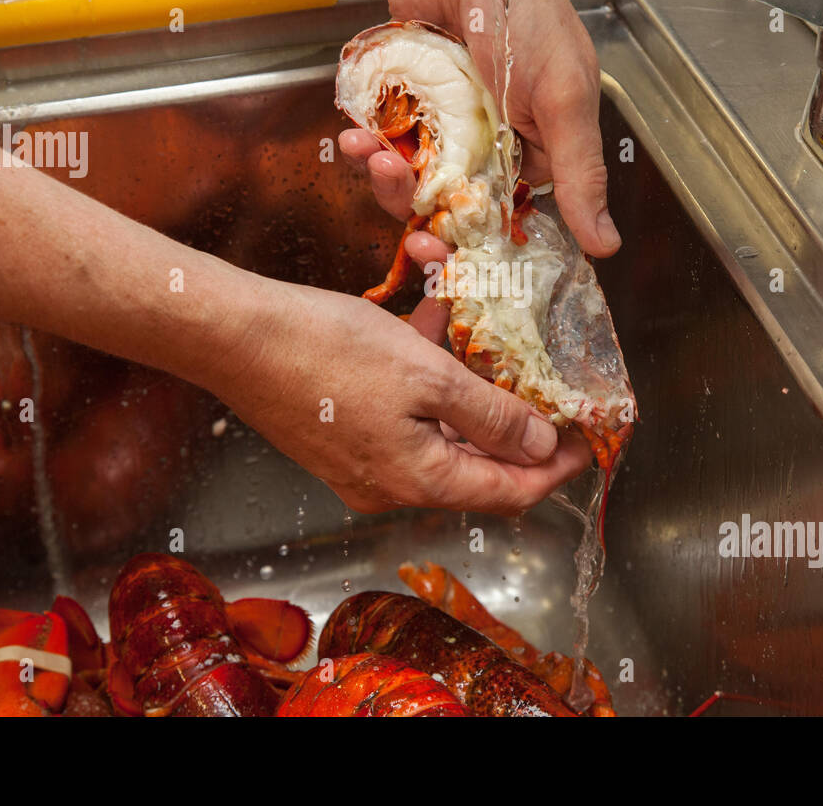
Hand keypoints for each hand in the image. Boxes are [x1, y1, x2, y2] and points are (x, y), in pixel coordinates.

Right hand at [214, 276, 590, 513]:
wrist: (235, 336)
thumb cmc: (327, 352)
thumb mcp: (427, 376)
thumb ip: (490, 415)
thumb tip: (540, 447)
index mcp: (418, 480)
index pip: (509, 492)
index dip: (554, 466)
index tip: (587, 435)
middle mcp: (390, 484)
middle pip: (476, 465)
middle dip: (512, 421)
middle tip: (544, 384)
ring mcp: (361, 463)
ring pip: (439, 433)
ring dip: (467, 391)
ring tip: (484, 340)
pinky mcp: (340, 433)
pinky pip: (404, 415)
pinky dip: (427, 381)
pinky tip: (430, 330)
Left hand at [319, 0, 619, 257]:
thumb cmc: (525, 12)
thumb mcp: (564, 99)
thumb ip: (580, 173)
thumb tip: (606, 243)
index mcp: (536, 150)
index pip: (508, 217)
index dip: (478, 245)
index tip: (451, 263)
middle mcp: (488, 144)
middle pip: (451, 208)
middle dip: (425, 219)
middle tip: (411, 235)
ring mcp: (442, 125)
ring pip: (410, 180)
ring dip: (388, 181)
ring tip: (376, 163)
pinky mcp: (402, 103)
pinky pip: (380, 142)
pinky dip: (365, 146)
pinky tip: (356, 140)